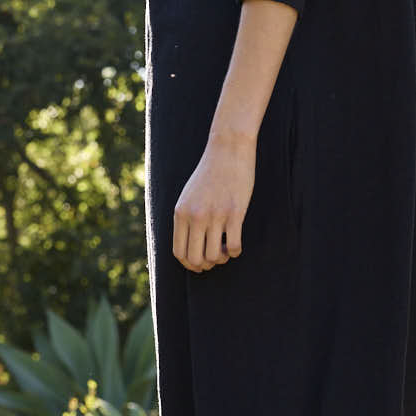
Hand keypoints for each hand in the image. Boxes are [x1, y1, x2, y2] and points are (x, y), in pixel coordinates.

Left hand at [173, 129, 254, 270]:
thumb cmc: (210, 173)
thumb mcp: (189, 195)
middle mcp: (196, 216)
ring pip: (214, 256)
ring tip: (226, 248)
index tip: (200, 263)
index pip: (179, 252)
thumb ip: (186, 218)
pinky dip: (236, 252)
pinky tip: (236, 244)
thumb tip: (189, 245)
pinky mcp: (235, 213)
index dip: (189, 264)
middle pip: (196, 259)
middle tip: (215, 257)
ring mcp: (215, 215)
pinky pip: (234, 246)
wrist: (228, 149)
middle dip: (206, 265)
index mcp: (181, 213)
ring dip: (222, 258)